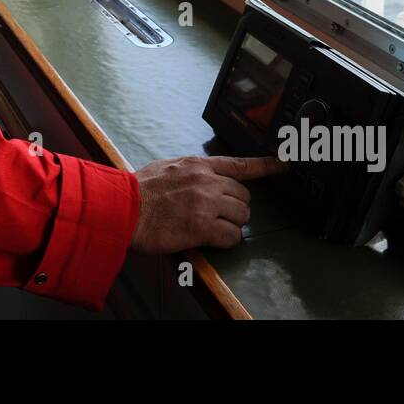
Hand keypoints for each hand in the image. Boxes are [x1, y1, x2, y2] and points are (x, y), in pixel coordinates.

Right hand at [129, 155, 285, 253]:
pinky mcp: (202, 227)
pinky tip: (211, 239)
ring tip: (212, 228)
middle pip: (243, 195)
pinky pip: (232, 236)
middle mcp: (206, 181)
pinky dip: (226, 240)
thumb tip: (199, 176)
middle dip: (236, 207)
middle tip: (218, 216)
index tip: (283, 164)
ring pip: (242, 215)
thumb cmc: (137, 191)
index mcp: (197, 165)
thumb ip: (189, 171)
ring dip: (232, 224)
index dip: (265, 165)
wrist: (121, 208)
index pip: (240, 164)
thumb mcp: (166, 167)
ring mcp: (206, 203)